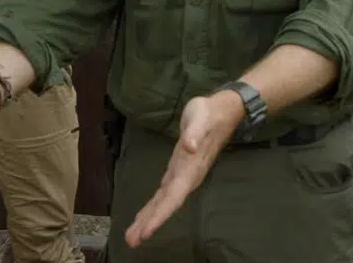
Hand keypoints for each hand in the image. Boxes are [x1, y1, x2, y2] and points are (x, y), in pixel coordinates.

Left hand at [124, 91, 244, 247]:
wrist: (220, 112)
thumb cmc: (208, 114)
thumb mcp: (200, 118)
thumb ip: (194, 133)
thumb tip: (189, 146)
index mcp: (189, 170)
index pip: (173, 197)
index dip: (160, 215)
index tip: (147, 232)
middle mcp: (185, 178)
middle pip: (166, 206)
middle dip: (149, 223)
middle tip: (132, 241)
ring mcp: (181, 176)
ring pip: (163, 203)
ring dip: (149, 219)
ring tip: (133, 236)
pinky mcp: (177, 172)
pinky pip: (163, 195)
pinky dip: (153, 207)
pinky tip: (144, 216)